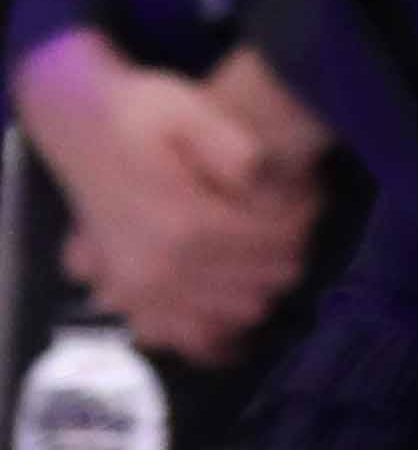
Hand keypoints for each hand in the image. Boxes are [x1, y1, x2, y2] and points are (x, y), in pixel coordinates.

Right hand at [15, 32, 311, 361]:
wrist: (78, 122)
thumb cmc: (140, 112)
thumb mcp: (191, 111)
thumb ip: (237, 149)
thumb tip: (272, 185)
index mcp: (185, 226)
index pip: (279, 246)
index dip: (305, 223)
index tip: (308, 200)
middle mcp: (161, 269)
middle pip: (265, 281)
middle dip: (288, 251)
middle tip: (289, 221)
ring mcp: (140, 291)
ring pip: (240, 312)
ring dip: (262, 283)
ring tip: (262, 247)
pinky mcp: (129, 298)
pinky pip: (189, 337)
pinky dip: (219, 328)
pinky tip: (232, 300)